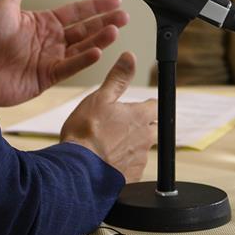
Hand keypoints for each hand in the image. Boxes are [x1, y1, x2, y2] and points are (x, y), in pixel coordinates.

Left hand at [0, 0, 127, 106]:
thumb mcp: (4, 8)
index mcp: (43, 22)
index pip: (76, 12)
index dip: (95, 6)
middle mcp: (51, 40)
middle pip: (85, 30)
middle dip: (105, 22)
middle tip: (124, 16)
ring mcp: (50, 59)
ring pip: (82, 47)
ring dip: (99, 40)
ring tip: (115, 31)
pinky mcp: (47, 77)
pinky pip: (70, 67)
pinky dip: (84, 60)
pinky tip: (97, 52)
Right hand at [60, 53, 156, 181]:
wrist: (78, 169)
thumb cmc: (86, 132)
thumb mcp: (100, 97)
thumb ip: (118, 77)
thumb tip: (129, 57)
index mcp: (140, 116)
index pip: (156, 106)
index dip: (148, 105)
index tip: (141, 105)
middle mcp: (145, 138)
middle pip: (155, 129)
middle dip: (144, 126)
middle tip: (124, 126)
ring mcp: (140, 159)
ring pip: (143, 149)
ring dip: (132, 146)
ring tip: (111, 145)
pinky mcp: (132, 177)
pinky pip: (133, 168)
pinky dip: (124, 164)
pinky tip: (109, 162)